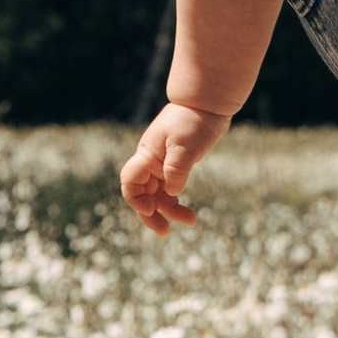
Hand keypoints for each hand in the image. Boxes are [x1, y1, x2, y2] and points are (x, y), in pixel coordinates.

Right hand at [120, 100, 231, 235]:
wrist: (207, 105)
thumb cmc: (194, 121)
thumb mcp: (185, 145)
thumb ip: (176, 170)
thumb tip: (172, 192)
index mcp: (147, 155)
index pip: (130, 183)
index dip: (136, 200)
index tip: (152, 209)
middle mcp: (151, 162)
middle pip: (142, 195)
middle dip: (151, 215)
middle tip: (164, 232)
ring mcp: (162, 165)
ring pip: (158, 195)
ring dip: (169, 210)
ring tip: (190, 221)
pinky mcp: (176, 166)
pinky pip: (170, 190)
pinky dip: (176, 201)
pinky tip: (188, 213)